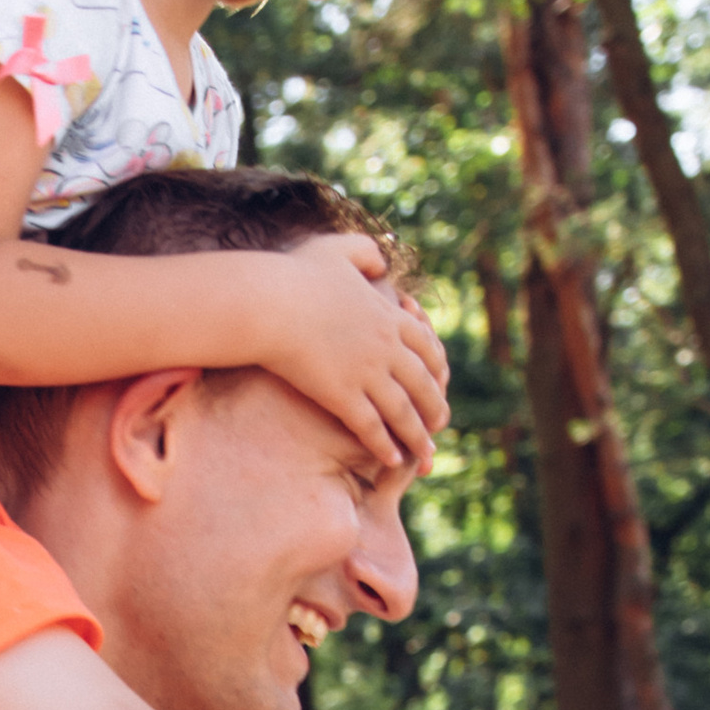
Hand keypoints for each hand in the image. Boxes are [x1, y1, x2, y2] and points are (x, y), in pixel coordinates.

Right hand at [263, 238, 448, 469]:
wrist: (268, 303)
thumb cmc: (293, 275)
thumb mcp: (337, 250)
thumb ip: (365, 252)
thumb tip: (383, 264)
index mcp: (388, 316)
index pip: (426, 347)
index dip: (437, 368)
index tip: (441, 383)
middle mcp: (386, 347)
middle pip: (421, 383)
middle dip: (434, 407)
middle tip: (440, 424)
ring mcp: (366, 373)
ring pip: (402, 411)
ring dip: (417, 435)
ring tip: (426, 454)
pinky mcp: (341, 395)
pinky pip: (370, 427)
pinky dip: (384, 446)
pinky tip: (391, 460)